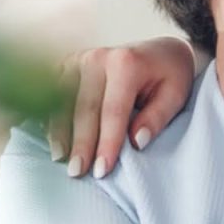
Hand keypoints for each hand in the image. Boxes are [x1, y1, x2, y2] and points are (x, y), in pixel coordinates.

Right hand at [47, 36, 195, 177]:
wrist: (159, 50)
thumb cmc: (170, 76)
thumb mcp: (177, 94)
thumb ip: (158, 117)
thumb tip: (135, 142)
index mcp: (127, 63)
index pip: (113, 111)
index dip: (107, 143)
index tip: (103, 171)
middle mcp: (98, 57)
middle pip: (84, 108)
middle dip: (81, 144)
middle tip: (78, 173)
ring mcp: (79, 58)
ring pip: (62, 100)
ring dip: (59, 132)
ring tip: (60, 159)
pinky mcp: (67, 63)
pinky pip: (51, 91)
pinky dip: (47, 115)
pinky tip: (48, 138)